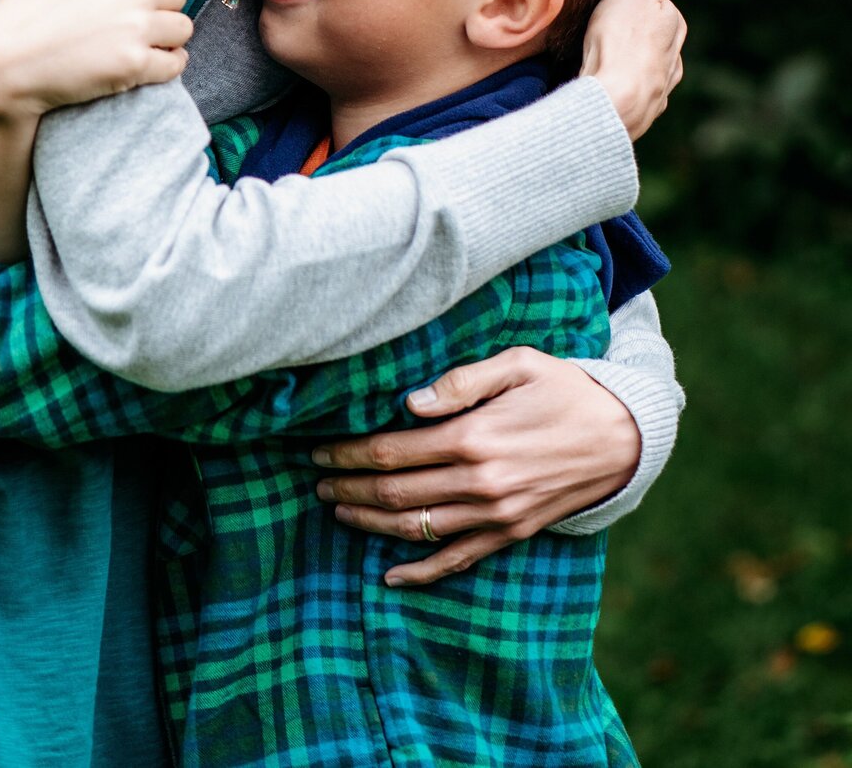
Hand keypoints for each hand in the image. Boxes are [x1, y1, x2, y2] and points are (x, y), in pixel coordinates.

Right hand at [0, 0, 192, 119]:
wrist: (4, 61)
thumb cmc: (24, 0)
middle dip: (160, 4)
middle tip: (132, 17)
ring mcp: (137, 30)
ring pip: (183, 27)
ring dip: (168, 34)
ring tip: (141, 40)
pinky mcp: (134, 66)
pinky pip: (176, 63)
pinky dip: (168, 64)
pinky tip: (147, 63)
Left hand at [312, 347, 640, 585]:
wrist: (623, 436)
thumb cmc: (565, 388)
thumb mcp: (518, 364)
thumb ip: (461, 381)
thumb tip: (408, 401)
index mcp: (475, 436)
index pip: (392, 451)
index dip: (348, 453)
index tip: (318, 449)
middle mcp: (481, 483)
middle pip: (395, 493)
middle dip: (348, 487)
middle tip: (315, 481)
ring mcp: (496, 515)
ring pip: (416, 530)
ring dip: (370, 523)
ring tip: (337, 511)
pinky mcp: (510, 534)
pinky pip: (456, 561)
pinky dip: (420, 572)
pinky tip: (388, 574)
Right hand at [580, 0, 711, 140]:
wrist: (611, 101)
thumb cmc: (622, 41)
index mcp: (675, 28)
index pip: (663, 8)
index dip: (639, 4)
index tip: (618, 5)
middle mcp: (674, 61)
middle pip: (657, 42)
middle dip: (639, 38)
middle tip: (607, 33)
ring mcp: (660, 90)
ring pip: (646, 71)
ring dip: (631, 67)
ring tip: (603, 62)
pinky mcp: (642, 114)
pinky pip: (632, 95)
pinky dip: (621, 89)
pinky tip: (605, 86)